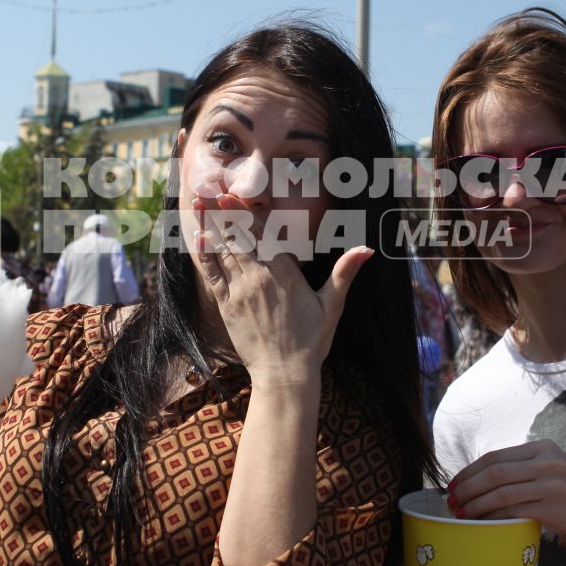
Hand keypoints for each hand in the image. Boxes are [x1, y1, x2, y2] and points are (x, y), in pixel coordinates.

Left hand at [191, 194, 369, 384]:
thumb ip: (344, 273)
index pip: (262, 233)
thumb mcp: (332, 306)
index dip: (246, 212)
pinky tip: (199, 238)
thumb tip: (366, 249)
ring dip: (212, 227)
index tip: (234, 194)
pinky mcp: (227, 306)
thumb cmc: (311, 341)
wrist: (285, 374)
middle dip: (224, 213)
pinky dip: (205, 255)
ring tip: (200, 204)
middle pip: (238, 236)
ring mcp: (240, 291)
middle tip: (210, 190)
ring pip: (223, 250)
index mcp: (285, 272)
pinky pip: (213, 274)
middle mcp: (259, 276)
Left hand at [447, 440, 565, 543]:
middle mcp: (545, 461)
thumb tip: (484, 482)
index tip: (453, 484)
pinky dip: (493, 517)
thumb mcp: (554, 468)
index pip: (495, 457)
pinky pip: (514, 510)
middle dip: (466, 487)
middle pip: (493, 472)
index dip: (469, 471)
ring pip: (500, 491)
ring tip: (461, 513)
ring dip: (475, 504)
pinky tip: (483, 523)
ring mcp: (550, 483)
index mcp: (542, 448)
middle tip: (450, 501)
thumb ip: (525, 469)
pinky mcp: (554, 506)